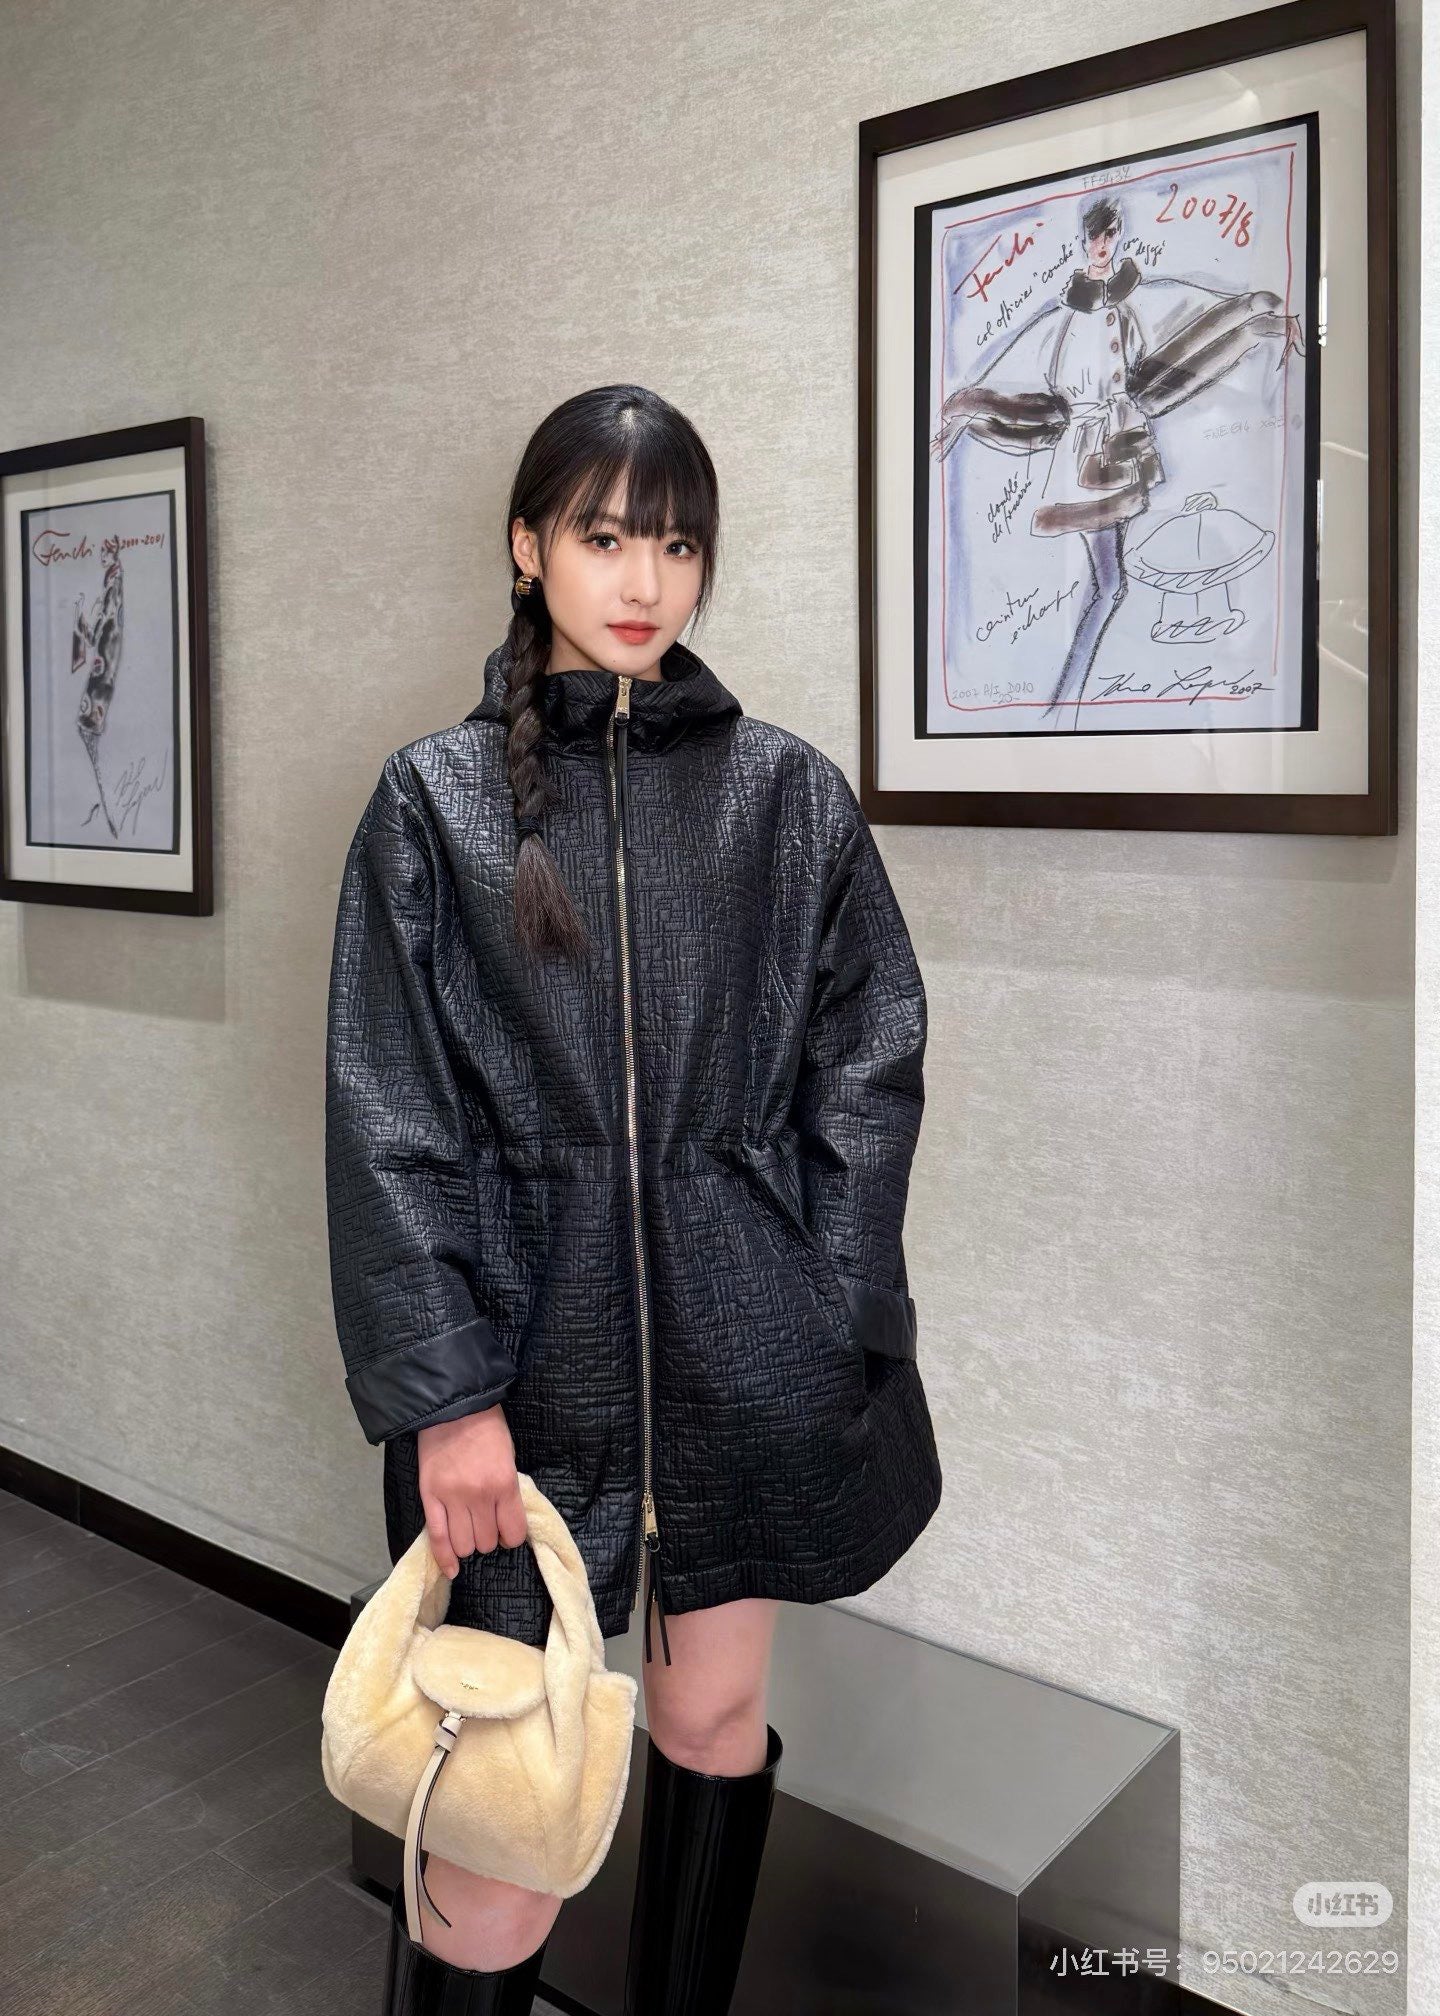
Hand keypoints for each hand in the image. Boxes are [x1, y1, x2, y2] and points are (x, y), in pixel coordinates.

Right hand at [416, 1407, 527, 1579]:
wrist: (452, 1407)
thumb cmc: (486, 1428)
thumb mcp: (509, 1458)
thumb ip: (507, 1491)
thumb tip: (506, 1521)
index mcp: (504, 1483)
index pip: (512, 1533)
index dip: (510, 1536)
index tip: (506, 1530)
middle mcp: (478, 1496)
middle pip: (486, 1542)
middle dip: (488, 1538)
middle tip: (485, 1523)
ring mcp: (451, 1498)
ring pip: (463, 1545)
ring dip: (467, 1544)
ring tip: (467, 1529)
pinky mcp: (429, 1497)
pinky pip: (437, 1538)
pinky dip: (444, 1558)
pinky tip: (451, 1570)